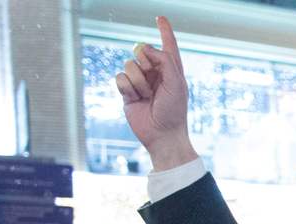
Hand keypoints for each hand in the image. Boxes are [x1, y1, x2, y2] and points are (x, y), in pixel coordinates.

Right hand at [114, 16, 198, 170]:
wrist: (162, 134)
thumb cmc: (174, 110)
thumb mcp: (176, 82)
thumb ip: (164, 60)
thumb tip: (145, 48)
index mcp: (171, 69)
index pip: (167, 45)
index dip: (164, 31)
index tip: (160, 17)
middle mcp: (155, 72)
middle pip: (141, 51)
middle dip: (145, 64)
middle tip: (153, 82)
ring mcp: (140, 81)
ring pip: (129, 65)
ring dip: (138, 81)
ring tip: (147, 96)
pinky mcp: (127, 91)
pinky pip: (119, 77)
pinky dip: (127, 88)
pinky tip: (136, 100)